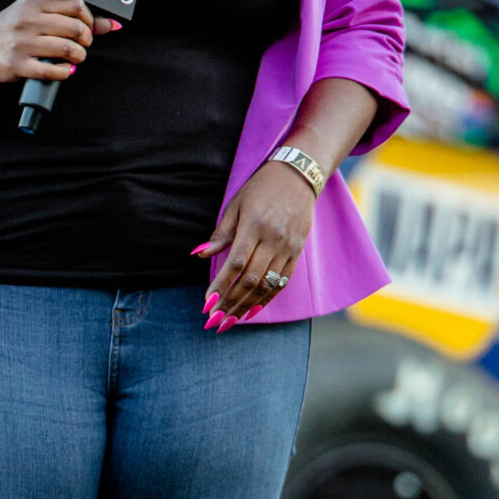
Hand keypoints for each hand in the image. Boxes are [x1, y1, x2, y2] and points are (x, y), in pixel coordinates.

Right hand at [0, 0, 118, 84]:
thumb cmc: (9, 29)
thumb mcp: (32, 13)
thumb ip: (65, 15)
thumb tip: (110, 24)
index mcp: (33, 2)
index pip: (75, 4)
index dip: (90, 18)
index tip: (90, 27)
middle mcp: (28, 20)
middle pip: (76, 27)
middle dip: (87, 39)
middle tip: (83, 45)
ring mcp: (23, 43)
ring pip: (68, 49)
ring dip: (79, 56)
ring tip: (75, 58)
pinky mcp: (18, 65)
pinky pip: (53, 70)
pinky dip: (65, 72)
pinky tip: (64, 70)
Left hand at [194, 160, 317, 329]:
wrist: (297, 178)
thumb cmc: (260, 189)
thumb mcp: (236, 204)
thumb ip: (221, 233)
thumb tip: (200, 253)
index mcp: (254, 226)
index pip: (235, 264)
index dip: (221, 286)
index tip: (207, 303)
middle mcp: (272, 240)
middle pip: (250, 280)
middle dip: (231, 303)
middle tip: (216, 320)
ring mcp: (287, 248)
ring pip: (266, 285)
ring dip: (247, 306)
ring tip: (231, 321)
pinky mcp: (297, 253)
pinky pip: (282, 282)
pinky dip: (267, 298)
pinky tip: (253, 310)